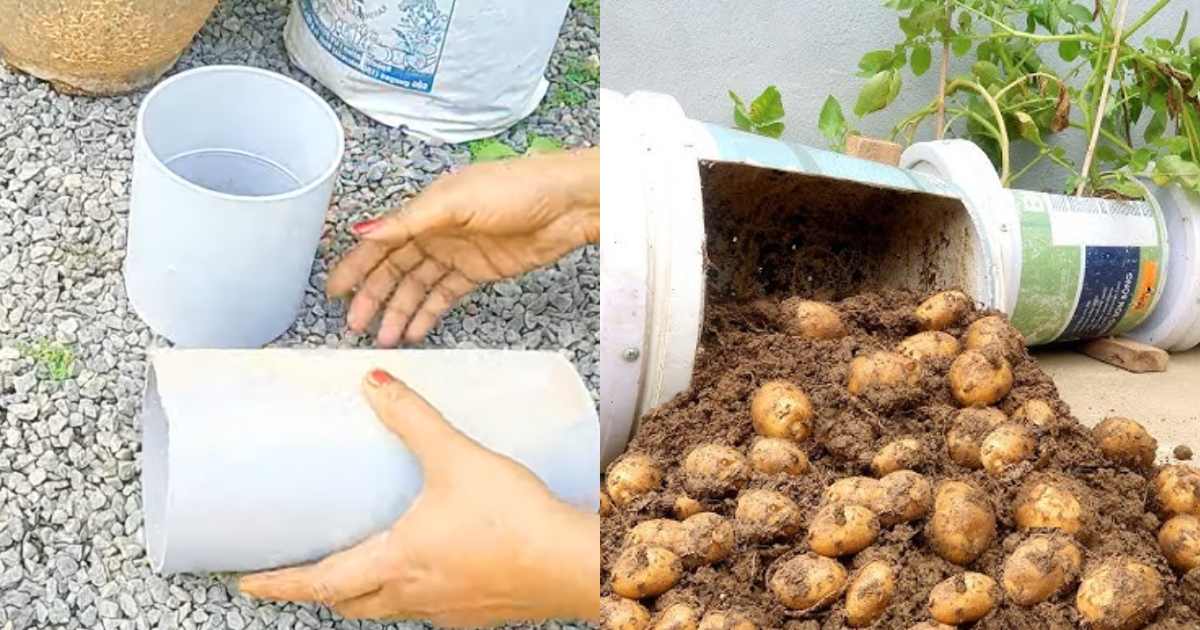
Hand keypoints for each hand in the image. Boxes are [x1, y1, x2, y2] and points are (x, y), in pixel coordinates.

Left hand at [237, 369, 599, 626]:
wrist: (575, 565)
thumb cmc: (515, 520)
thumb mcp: (456, 457)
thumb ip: (413, 418)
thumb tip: (374, 382)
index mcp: (396, 562)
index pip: (318, 582)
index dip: (278, 581)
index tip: (246, 581)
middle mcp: (413, 594)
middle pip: (348, 603)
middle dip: (318, 589)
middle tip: (298, 570)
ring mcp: (446, 610)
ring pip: (387, 608)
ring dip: (364, 592)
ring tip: (359, 565)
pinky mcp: (477, 611)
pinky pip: (427, 607)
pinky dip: (411, 590)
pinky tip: (430, 566)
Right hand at [328, 149, 599, 346]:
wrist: (566, 204)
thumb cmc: (517, 188)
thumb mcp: (455, 200)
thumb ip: (409, 220)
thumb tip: (365, 229)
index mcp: (426, 209)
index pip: (380, 241)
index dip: (356, 266)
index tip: (335, 291)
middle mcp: (437, 231)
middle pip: (394, 268)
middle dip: (373, 296)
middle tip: (356, 325)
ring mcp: (457, 253)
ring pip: (417, 287)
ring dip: (399, 311)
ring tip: (385, 337)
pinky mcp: (479, 271)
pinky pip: (445, 295)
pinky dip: (428, 313)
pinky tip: (415, 330)